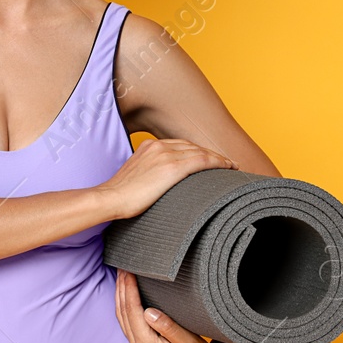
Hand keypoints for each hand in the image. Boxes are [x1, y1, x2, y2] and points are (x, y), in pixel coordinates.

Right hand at [98, 137, 236, 220]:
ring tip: (231, 165)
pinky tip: (228, 166)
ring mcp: (166, 155)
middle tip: (225, 162)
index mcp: (148, 146)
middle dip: (210, 153)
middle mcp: (158, 146)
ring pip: (200, 152)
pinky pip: (202, 160)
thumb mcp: (135, 175)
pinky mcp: (172, 167)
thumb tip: (157, 183)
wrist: (111, 198)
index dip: (197, 151)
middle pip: (192, 146)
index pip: (180, 145)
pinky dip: (218, 162)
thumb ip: (149, 172)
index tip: (209, 159)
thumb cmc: (121, 194)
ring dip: (218, 158)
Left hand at [113, 269, 233, 342]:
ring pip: (122, 316)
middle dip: (122, 288)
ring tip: (121, 276)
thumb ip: (168, 328)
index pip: (132, 310)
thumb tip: (148, 312)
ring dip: (120, 295)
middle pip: (123, 311)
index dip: (129, 288)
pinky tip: (126, 295)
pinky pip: (126, 322)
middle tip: (122, 267)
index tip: (129, 271)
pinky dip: (124, 306)